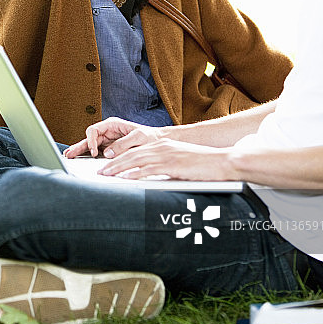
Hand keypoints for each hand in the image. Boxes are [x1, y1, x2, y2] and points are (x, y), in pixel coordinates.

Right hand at [64, 117, 163, 157]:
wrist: (158, 142)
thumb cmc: (150, 137)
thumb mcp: (138, 138)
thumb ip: (123, 144)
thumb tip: (108, 152)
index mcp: (113, 125)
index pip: (94, 130)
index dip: (91, 141)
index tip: (94, 151)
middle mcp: (108, 132)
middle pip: (89, 138)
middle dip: (79, 146)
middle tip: (69, 154)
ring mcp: (108, 141)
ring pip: (90, 145)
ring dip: (80, 150)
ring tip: (69, 156)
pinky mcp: (110, 149)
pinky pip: (96, 151)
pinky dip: (87, 155)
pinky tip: (79, 158)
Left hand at [97, 139, 232, 180]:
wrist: (222, 162)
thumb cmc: (203, 164)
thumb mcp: (180, 161)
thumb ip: (164, 165)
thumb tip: (151, 175)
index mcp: (163, 145)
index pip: (135, 151)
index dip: (119, 158)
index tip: (108, 165)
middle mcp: (162, 147)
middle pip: (131, 155)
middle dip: (114, 163)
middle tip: (100, 171)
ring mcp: (167, 155)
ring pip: (136, 161)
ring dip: (119, 168)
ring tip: (106, 175)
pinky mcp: (172, 165)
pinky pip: (149, 169)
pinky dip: (135, 173)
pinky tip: (126, 178)